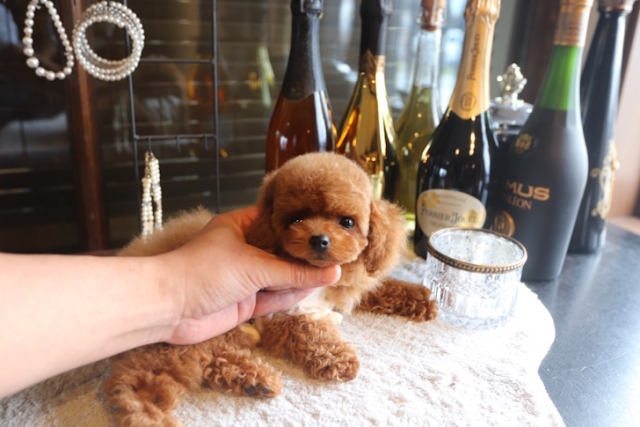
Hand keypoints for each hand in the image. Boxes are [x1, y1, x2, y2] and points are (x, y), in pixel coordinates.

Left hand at [159, 206, 340, 344]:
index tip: (326, 225)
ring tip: (334, 270)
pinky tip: (313, 288)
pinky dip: (291, 295)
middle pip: (281, 251)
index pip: (277, 220)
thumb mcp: (255, 266)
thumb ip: (294, 272)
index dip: (301, 224)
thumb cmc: (203, 271)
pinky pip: (273, 297)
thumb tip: (331, 272)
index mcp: (240, 226)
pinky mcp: (244, 302)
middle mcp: (244, 249)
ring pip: (280, 276)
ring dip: (302, 276)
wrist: (168, 307)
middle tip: (335, 251)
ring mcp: (244, 277)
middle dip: (305, 254)